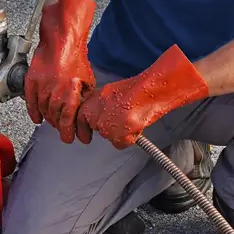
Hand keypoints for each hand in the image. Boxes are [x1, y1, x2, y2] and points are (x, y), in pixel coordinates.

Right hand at [24, 0, 96, 142]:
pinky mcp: (31, 82)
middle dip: (60, 127)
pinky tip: (37, 118)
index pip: (67, 121)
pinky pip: (30, 102)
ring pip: (43, 112)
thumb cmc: (75, 58)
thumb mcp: (87, 80)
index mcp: (70, 93)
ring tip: (54, 122)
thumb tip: (85, 114)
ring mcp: (41, 87)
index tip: (72, 139)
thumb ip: (84, 99)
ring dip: (49, 119)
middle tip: (64, 131)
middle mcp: (54, 93)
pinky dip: (33, 112)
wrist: (61, 41)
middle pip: (54, 118)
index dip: (69, 133)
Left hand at [77, 45, 208, 148]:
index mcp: (94, 101)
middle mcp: (97, 113)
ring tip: (133, 119)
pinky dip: (129, 139)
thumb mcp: (111, 92)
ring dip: (121, 133)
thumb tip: (99, 115)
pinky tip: (137, 125)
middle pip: (99, 129)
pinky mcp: (119, 135)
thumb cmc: (137, 89)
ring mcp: (108, 125)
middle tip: (123, 120)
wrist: (152, 90)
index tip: (86, 138)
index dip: (84, 129)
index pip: (81, 119)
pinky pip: (121, 144)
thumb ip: (101, 105)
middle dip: (110, 127)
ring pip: (110, 137)